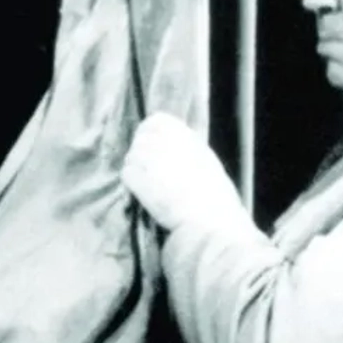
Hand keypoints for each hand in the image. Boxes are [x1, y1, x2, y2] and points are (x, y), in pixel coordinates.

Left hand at [121, 112, 239, 233]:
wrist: (210, 221)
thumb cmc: (216, 198)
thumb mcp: (206, 163)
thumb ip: (187, 150)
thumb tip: (170, 147)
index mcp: (186, 137)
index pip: (156, 121)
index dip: (149, 133)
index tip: (152, 146)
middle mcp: (168, 143)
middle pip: (140, 139)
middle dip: (141, 153)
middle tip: (147, 170)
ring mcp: (152, 160)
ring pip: (131, 157)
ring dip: (136, 169)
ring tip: (149, 185)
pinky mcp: (140, 180)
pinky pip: (127, 174)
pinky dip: (132, 184)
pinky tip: (143, 194)